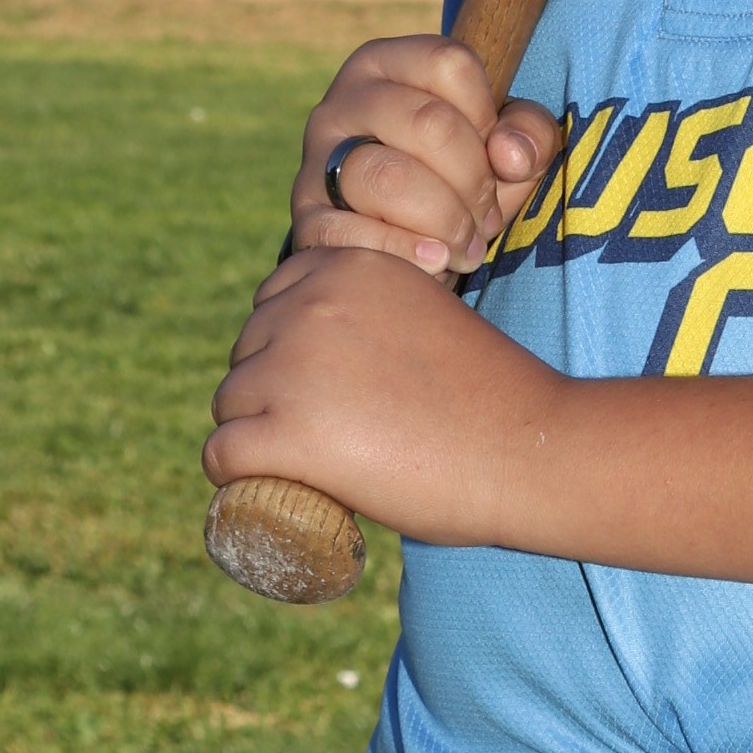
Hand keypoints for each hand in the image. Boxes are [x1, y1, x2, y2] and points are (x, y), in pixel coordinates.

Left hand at [205, 244, 558, 543]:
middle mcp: (310, 303)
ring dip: (256, 435)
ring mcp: (293, 367)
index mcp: (346, 265)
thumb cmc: (490, 394)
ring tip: (311, 465)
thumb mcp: (423, 314)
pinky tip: (270, 487)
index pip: (271, 301)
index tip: (322, 388)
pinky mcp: (287, 433)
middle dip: (271, 393)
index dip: (288, 348)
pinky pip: (222, 454)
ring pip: (230, 404)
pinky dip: (236, 478)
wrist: (530, 448)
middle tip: (329, 435)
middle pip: (246, 353)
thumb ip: (371, 314)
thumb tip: (325, 355)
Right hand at [287, 36, 561, 275]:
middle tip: (486, 218)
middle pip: (428, 123)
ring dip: (445, 222)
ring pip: (389, 178)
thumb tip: (509, 154)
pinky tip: (435, 262)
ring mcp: (317, 159)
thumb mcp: (506, 149)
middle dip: (474, 181)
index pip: (450, 64)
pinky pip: (353, 233)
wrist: (400, 246)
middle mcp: (344, 101)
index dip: (487, 116)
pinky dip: (406, 253)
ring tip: (465, 247)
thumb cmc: (458, 180)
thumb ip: (529, 135)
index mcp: (389, 64)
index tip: (493, 155)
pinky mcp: (307, 218)